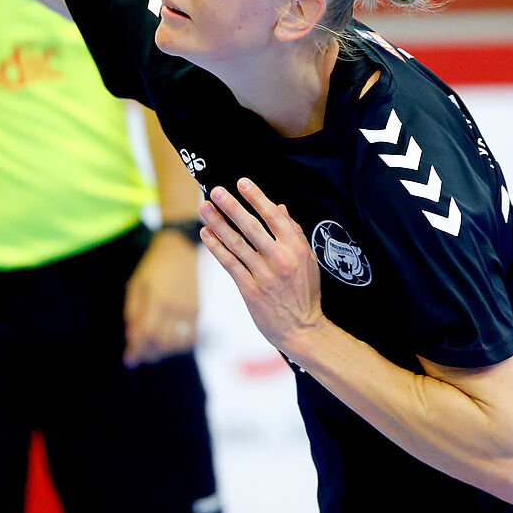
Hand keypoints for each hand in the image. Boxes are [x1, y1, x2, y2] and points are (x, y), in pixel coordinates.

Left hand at [123, 229, 200, 366]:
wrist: (182, 249)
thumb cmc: (154, 266)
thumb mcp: (137, 284)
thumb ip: (133, 311)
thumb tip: (131, 336)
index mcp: (157, 299)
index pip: (146, 332)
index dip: (137, 349)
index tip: (129, 359)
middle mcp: (174, 307)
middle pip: (161, 341)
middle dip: (148, 353)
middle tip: (138, 356)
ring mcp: (189, 310)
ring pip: (176, 343)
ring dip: (162, 352)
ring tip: (152, 351)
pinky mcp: (198, 311)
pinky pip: (190, 338)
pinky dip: (179, 346)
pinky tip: (169, 344)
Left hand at [199, 180, 326, 361]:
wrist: (302, 329)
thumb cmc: (305, 293)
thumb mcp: (308, 260)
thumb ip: (294, 233)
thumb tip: (279, 207)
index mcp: (297, 248)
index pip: (274, 217)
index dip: (256, 198)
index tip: (242, 182)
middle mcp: (281, 259)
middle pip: (251, 227)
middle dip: (231, 207)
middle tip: (216, 191)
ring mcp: (264, 275)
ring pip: (236, 243)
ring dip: (217, 223)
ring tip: (204, 208)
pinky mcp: (250, 289)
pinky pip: (229, 263)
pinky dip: (216, 247)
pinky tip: (206, 233)